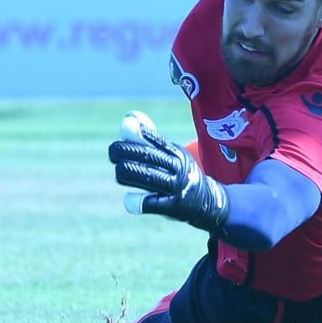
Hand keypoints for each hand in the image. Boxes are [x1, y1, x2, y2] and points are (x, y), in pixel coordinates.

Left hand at [109, 114, 229, 234]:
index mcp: (175, 152)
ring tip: (120, 174)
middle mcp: (177, 167)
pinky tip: (129, 200)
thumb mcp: (170, 153)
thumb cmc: (180, 173)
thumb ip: (148, 136)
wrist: (207, 201)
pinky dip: (135, 201)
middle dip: (124, 152)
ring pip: (146, 177)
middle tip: (113, 154)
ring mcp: (176, 187)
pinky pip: (151, 203)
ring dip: (126, 174)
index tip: (124, 127)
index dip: (138, 132)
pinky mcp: (173, 206)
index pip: (155, 139)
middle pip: (147, 156)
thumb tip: (129, 116)